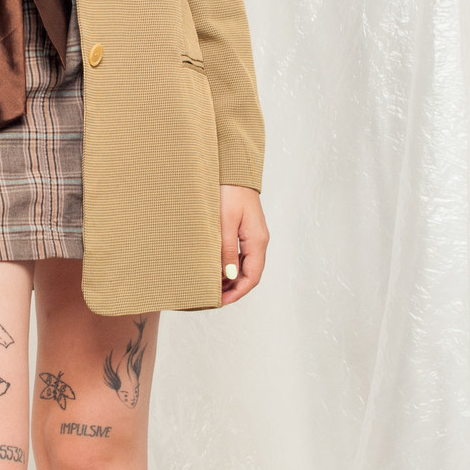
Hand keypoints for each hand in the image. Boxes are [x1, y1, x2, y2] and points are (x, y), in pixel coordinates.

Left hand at [219, 185, 267, 304]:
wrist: (232, 168)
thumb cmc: (229, 191)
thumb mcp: (225, 222)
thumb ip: (227, 249)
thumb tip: (229, 276)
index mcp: (257, 240)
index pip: (252, 277)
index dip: (237, 293)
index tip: (220, 301)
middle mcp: (258, 240)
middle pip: (249, 273)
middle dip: (233, 288)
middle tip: (212, 297)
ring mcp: (253, 234)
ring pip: (244, 264)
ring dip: (230, 277)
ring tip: (210, 285)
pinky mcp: (245, 228)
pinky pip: (240, 253)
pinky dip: (228, 264)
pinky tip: (215, 266)